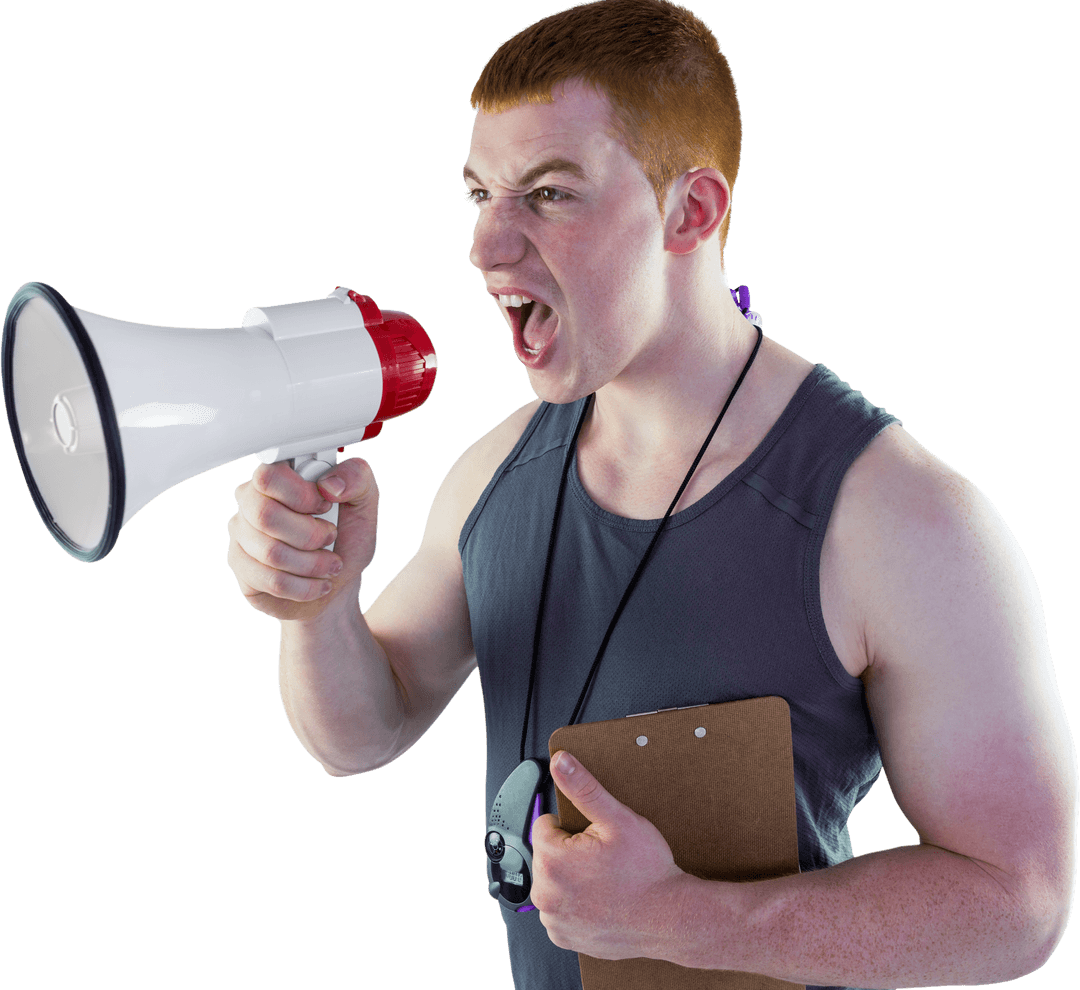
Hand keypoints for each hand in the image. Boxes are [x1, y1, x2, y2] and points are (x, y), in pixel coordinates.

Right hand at [226, 457, 378, 621]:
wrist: (337, 583)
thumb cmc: (346, 539)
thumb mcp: (364, 504)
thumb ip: (357, 477)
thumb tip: (330, 483)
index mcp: (279, 477)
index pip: (268, 475)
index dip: (300, 495)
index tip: (324, 506)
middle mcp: (252, 501)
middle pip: (265, 515)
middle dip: (310, 535)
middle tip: (331, 537)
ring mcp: (241, 535)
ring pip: (270, 552)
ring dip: (313, 564)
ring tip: (330, 564)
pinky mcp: (240, 567)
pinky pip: (270, 581)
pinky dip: (305, 587)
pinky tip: (317, 584)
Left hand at [530, 751, 687, 960]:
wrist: (671, 919)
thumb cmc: (648, 873)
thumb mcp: (618, 819)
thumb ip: (583, 787)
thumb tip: (561, 762)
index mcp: (552, 860)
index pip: (543, 825)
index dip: (571, 827)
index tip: (594, 839)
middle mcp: (546, 893)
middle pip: (546, 854)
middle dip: (569, 852)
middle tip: (602, 860)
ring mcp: (553, 919)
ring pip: (552, 882)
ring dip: (570, 879)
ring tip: (603, 881)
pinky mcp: (563, 936)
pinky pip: (559, 909)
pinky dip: (574, 904)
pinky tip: (599, 901)